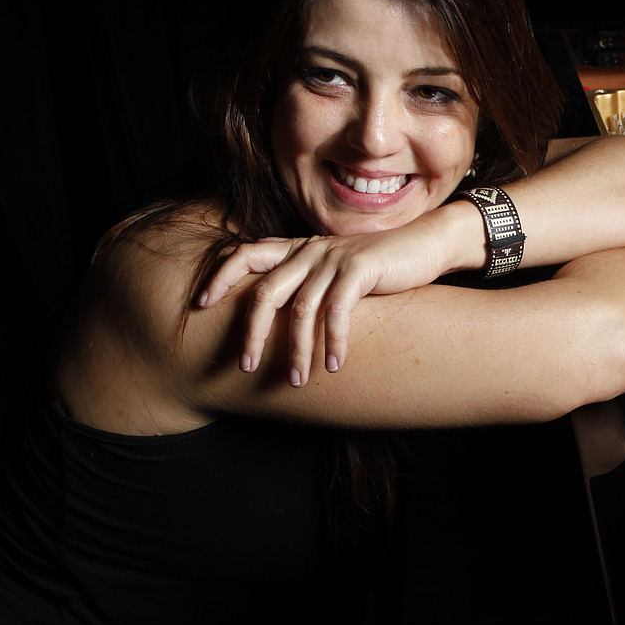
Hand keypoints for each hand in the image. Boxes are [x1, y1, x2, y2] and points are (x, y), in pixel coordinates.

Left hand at [198, 220, 468, 384]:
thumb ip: (308, 283)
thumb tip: (280, 318)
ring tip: (297, 381)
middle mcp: (309, 250)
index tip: (200, 303)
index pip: (246, 253)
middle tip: (246, 366)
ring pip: (300, 309)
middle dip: (252, 333)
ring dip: (297, 351)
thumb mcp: (335, 270)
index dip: (220, 275)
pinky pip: (336, 310)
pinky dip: (333, 341)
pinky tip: (334, 365)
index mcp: (298, 248)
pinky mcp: (358, 268)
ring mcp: (333, 258)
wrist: (425, 243)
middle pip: (265, 291)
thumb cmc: (379, 265)